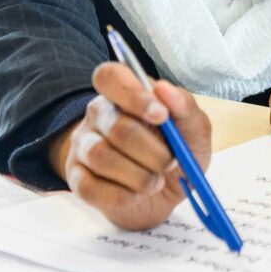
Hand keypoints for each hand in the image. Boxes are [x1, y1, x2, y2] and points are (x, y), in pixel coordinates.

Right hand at [48, 62, 211, 230]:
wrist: (166, 194)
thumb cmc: (177, 152)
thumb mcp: (194, 130)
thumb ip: (184, 107)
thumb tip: (164, 89)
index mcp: (124, 94)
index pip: (109, 76)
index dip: (132, 93)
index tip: (161, 115)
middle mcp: (98, 116)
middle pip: (116, 125)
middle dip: (152, 150)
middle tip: (170, 161)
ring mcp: (83, 148)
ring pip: (101, 156)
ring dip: (139, 175)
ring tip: (155, 181)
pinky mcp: (77, 181)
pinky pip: (91, 188)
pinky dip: (122, 195)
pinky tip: (136, 194)